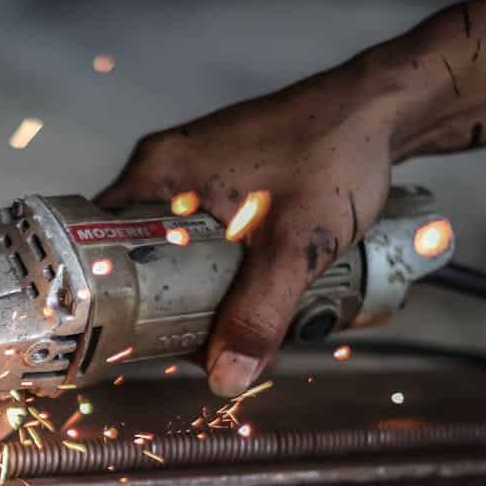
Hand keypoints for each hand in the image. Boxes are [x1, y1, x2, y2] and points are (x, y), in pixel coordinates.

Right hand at [96, 65, 397, 396]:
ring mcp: (195, 171)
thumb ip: (259, 315)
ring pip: (175, 247)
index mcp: (159, 171)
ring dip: (200, 286)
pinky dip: (222, 264)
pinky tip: (252, 284)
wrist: (387, 108)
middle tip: (198, 336)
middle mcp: (167, 167)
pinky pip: (203, 233)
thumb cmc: (337, 151)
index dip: (112, 296)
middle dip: (169, 302)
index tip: (135, 334)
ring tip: (232, 315)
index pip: (99, 243)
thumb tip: (227, 378)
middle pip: (139, 254)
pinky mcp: (224, 178)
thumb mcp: (294, 247)